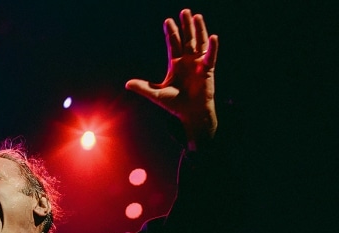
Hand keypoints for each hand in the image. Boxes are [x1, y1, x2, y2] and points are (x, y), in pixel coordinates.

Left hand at [124, 8, 217, 145]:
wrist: (190, 113)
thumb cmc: (175, 104)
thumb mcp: (156, 94)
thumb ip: (143, 87)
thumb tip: (127, 83)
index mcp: (176, 64)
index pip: (173, 44)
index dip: (171, 32)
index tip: (167, 20)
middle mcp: (188, 60)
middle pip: (187, 38)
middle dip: (185, 25)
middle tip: (184, 11)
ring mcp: (198, 64)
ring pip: (199, 42)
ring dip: (199, 29)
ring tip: (197, 16)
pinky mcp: (207, 70)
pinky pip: (210, 56)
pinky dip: (212, 47)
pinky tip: (212, 36)